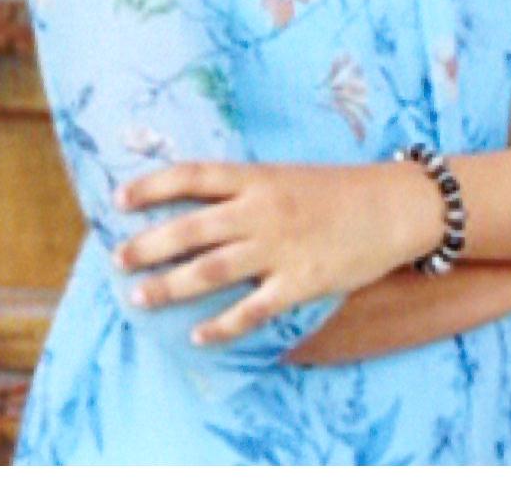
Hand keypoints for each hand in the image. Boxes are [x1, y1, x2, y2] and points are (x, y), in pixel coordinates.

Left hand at [111, 160, 443, 345]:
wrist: (392, 206)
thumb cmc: (337, 190)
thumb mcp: (285, 174)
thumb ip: (245, 188)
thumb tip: (196, 201)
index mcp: (257, 177)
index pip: (192, 175)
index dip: (152, 185)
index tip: (119, 198)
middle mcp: (262, 210)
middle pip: (192, 227)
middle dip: (149, 245)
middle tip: (118, 259)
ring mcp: (280, 247)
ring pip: (211, 270)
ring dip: (170, 286)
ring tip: (140, 297)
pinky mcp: (300, 282)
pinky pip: (251, 309)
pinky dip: (221, 325)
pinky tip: (198, 335)